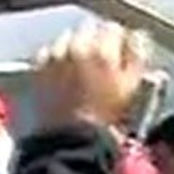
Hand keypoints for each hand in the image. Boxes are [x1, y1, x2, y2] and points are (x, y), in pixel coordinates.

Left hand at [33, 19, 149, 130]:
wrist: (70, 143)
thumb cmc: (102, 123)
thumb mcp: (131, 89)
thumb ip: (136, 57)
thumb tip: (136, 40)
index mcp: (104, 51)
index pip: (114, 29)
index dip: (118, 42)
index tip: (119, 52)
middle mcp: (76, 49)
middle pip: (89, 30)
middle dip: (95, 42)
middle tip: (99, 62)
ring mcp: (54, 58)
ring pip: (67, 39)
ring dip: (74, 49)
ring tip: (79, 71)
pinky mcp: (38, 71)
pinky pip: (48, 54)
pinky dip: (55, 60)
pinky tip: (61, 77)